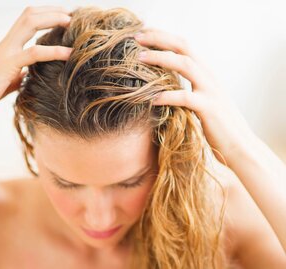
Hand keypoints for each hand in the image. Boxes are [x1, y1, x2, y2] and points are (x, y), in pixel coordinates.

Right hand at [0, 6, 72, 128]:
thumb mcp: (5, 81)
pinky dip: (54, 51)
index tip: (64, 17)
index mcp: (6, 48)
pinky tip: (70, 53)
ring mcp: (5, 53)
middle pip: (29, 15)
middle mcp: (5, 45)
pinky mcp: (6, 66)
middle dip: (52, 10)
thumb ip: (17, 74)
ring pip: (29, 24)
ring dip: (53, 19)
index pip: (26, 21)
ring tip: (72, 22)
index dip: (45, 15)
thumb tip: (27, 74)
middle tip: (72, 12)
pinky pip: (33, 53)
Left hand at [134, 28, 255, 163]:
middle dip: (159, 39)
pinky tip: (152, 100)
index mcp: (206, 73)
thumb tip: (165, 84)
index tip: (142, 34)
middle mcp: (209, 76)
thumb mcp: (202, 100)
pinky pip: (185, 97)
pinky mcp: (209, 109)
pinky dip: (167, 96)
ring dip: (161, 58)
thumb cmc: (216, 124)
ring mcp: (211, 91)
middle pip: (184, 47)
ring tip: (139, 58)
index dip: (163, 37)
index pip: (184, 46)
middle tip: (136, 37)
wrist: (239, 145)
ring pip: (186, 64)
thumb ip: (189, 87)